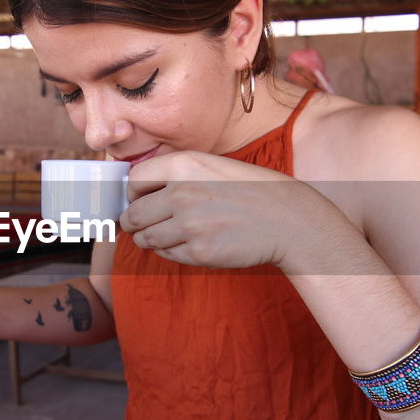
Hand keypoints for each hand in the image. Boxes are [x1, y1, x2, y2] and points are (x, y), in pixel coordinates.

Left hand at [120, 151, 320, 268]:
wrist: (286, 218)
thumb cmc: (250, 190)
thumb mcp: (211, 164)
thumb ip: (176, 172)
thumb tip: (137, 189)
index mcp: (183, 165)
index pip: (133, 181)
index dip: (132, 193)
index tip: (139, 199)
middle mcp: (182, 193)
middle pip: (134, 215)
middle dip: (134, 222)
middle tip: (142, 225)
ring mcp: (190, 226)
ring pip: (146, 238)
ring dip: (150, 238)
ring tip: (169, 234)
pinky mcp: (200, 253)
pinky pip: (167, 254)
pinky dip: (172, 251)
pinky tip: (190, 242)